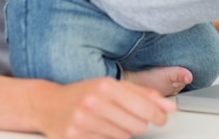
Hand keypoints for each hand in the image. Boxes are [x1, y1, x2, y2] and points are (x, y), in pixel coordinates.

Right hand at [37, 78, 175, 138]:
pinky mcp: (76, 138)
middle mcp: (94, 102)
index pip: (143, 106)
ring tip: (113, 120)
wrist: (49, 105)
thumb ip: (143, 94)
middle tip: (134, 117)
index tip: (162, 117)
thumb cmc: (85, 93)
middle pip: (137, 124)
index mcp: (105, 85)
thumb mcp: (113, 86)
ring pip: (124, 136)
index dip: (158, 114)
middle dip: (141, 122)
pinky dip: (111, 138)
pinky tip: (102, 128)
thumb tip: (169, 106)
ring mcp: (83, 122)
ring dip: (125, 130)